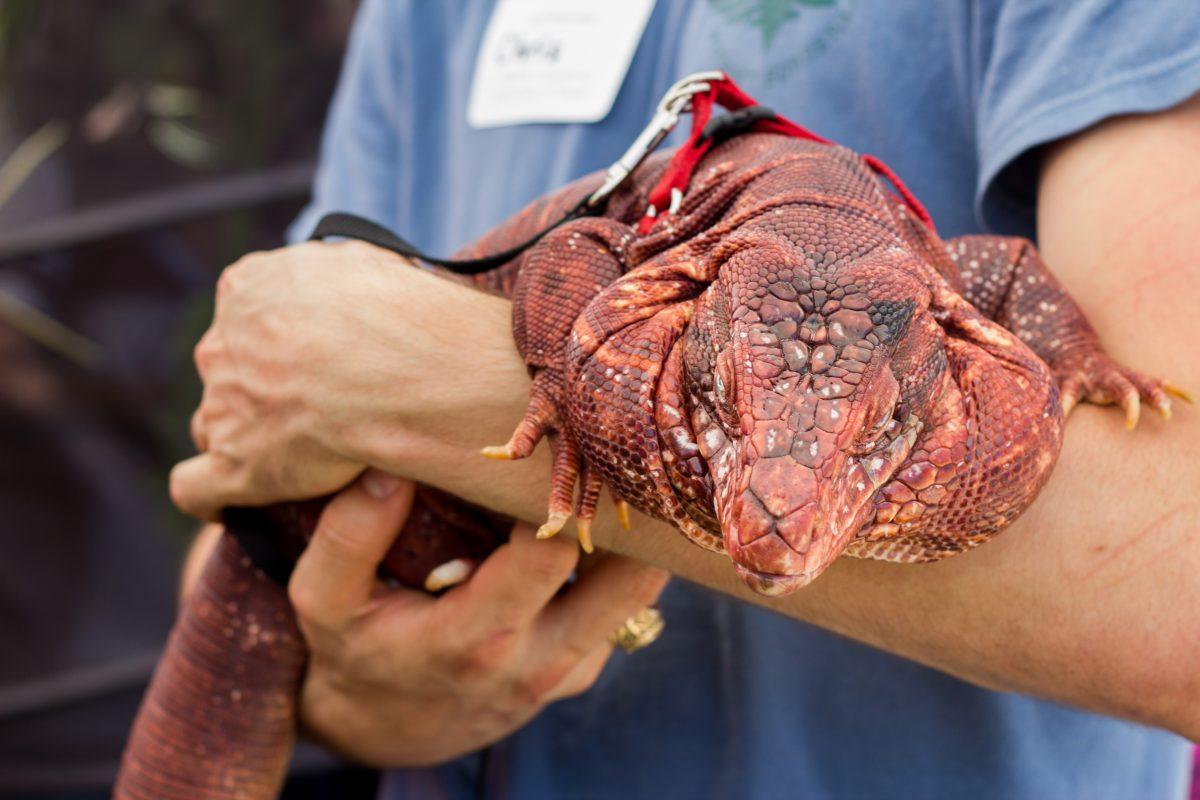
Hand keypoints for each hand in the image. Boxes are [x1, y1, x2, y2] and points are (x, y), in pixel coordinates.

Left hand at [170, 240, 449, 519]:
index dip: (280, 344)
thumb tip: (360, 286)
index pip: (249, 319)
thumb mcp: (364, 263)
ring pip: (216, 426)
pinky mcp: (234, 465)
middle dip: (261, 389)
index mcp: (247, 289)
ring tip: (293, 455)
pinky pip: (196, 488)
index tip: (316, 359)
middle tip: (319, 406)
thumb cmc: (388, 309)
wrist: (383, 359)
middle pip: (229, 372)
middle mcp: (223, 344)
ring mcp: (222, 407)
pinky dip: (210, 497)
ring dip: (243, 438)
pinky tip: (230, 503)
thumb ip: (343, 278)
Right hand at [290, 469, 668, 766]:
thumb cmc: (355, 651)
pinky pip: (623, 610)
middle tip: (592, 451)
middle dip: (615, 509)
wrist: (387, 729)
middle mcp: (537, 660)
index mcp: (473, 638)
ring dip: (630, 536)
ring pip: (638, 591)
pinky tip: (580, 528)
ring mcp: (569, 672)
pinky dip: (614, 565)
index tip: (540, 448)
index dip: (554, 496)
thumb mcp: (324, 601)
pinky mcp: (583, 673)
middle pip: (628, 576)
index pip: (550, 555)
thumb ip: (349, 534)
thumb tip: (392, 464)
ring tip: (596, 481)